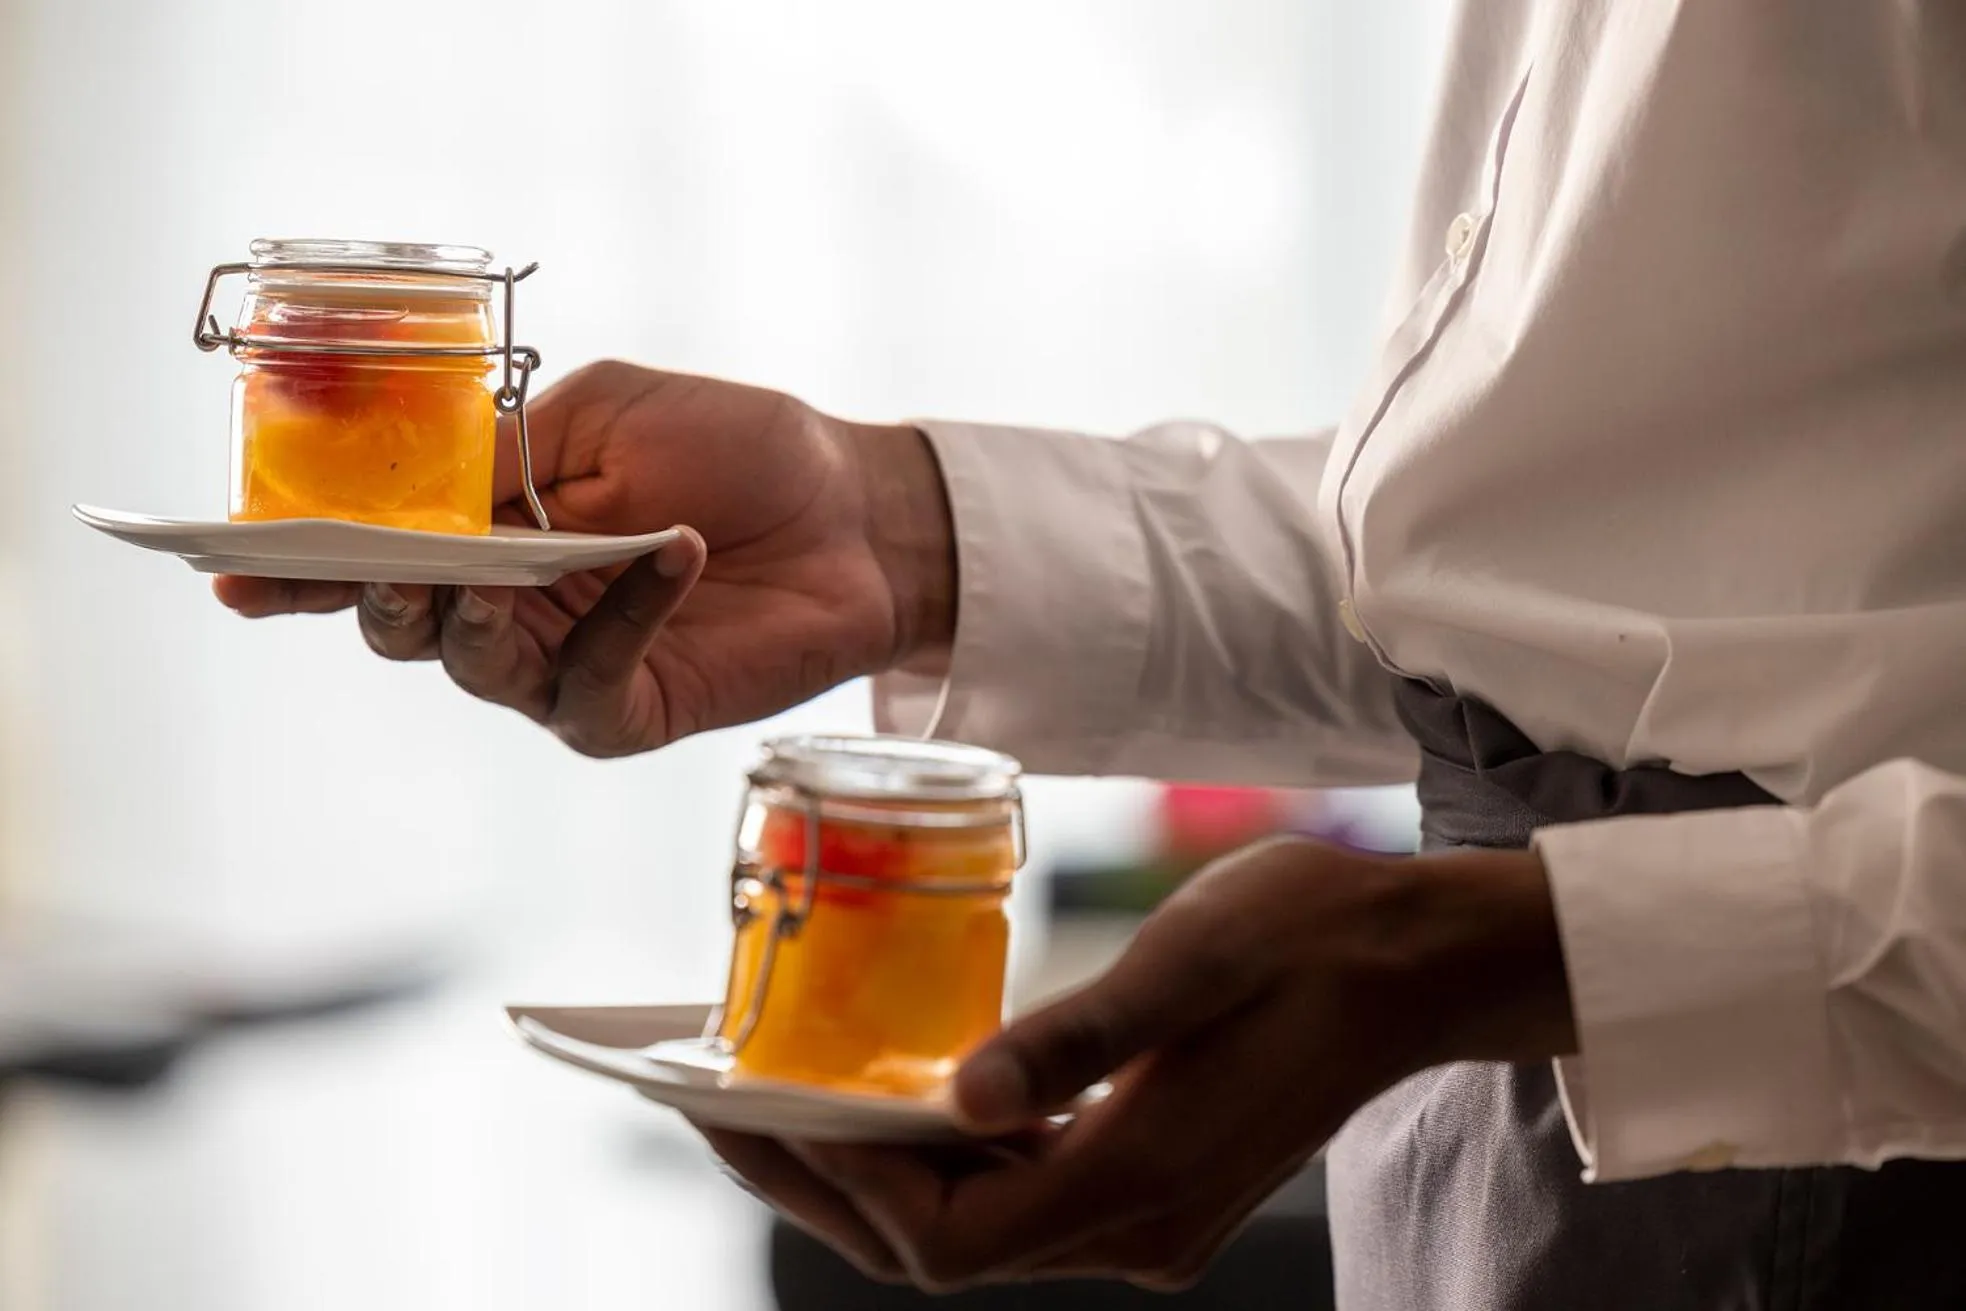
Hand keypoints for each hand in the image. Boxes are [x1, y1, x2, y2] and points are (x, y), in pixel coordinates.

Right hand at [213, 361, 955, 754]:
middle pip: (402, 624)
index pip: (376, 551)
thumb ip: (508, 447)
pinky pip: (588, 685)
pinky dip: (620, 619)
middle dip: (373, 594)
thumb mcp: (607, 411)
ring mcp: (567, 665)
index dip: (301, 562)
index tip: (228, 563)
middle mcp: (513, 606)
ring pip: (471, 666)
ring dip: (471, 617)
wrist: (853, 508)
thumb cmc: (736, 449)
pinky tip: (669, 555)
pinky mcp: (632, 710)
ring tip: (495, 572)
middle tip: (383, 564)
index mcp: (492, 528)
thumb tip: (413, 473)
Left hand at [700, 838, 1575, 1291]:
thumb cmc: (1309, 936)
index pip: (947, 1235)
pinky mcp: (1149, 1180)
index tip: (750, 1112)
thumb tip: (959, 1098)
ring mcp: (1145, 1213)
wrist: (1413, 959)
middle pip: (940, 1244)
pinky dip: (939, 1155)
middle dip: (822, 1183)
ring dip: (871, 1171)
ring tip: (776, 1105)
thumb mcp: (1192, 959)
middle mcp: (1134, 1224)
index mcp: (1139, 1179)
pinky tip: (896, 1099)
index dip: (839, 1184)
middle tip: (717, 1116)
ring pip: (971, 1222)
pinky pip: (1015, 1191)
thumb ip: (1079, 1035)